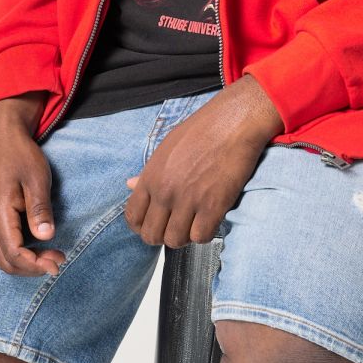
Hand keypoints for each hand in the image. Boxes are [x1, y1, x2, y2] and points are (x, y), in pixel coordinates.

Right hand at [0, 92, 66, 276]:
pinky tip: (39, 243)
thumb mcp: (36, 178)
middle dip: (31, 268)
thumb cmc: (19, 153)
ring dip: (25, 261)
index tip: (58, 262)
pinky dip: (19, 251)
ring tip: (52, 253)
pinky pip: (1, 243)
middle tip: (58, 260)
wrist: (1, 135)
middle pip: (5, 261)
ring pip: (1, 255)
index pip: (14, 254)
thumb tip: (46, 237)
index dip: (36, 265)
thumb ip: (40, 209)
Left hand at [123, 75, 282, 247]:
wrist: (233, 122)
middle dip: (163, 236)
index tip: (154, 225)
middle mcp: (165, 191)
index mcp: (151, 176)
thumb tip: (130, 185)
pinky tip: (210, 221)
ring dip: (185, 237)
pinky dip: (205, 234)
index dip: (141, 227)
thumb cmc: (201, 130)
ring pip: (175, 240)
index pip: (133, 216)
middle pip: (151, 235)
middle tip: (176, 228)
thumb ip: (148, 172)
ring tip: (194, 224)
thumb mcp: (166, 148)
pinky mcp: (213, 205)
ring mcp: (188, 200)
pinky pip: (200, 237)